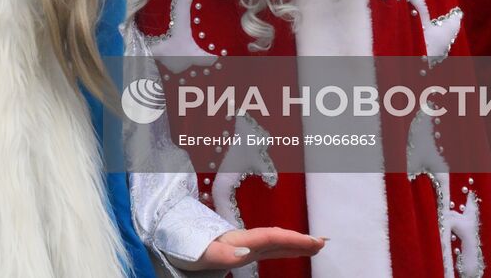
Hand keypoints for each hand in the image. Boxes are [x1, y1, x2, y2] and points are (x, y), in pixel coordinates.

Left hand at [181, 228, 325, 270]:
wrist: (167, 237)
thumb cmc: (182, 246)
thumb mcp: (199, 252)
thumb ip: (220, 252)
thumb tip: (245, 252)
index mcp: (237, 240)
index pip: (270, 238)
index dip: (292, 239)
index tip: (314, 241)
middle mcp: (243, 241)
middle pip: (276, 238)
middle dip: (299, 240)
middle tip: (323, 242)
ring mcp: (241, 244)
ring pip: (273, 242)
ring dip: (293, 243)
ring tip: (314, 244)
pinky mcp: (237, 249)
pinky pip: (265, 247)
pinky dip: (280, 247)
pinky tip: (287, 249)